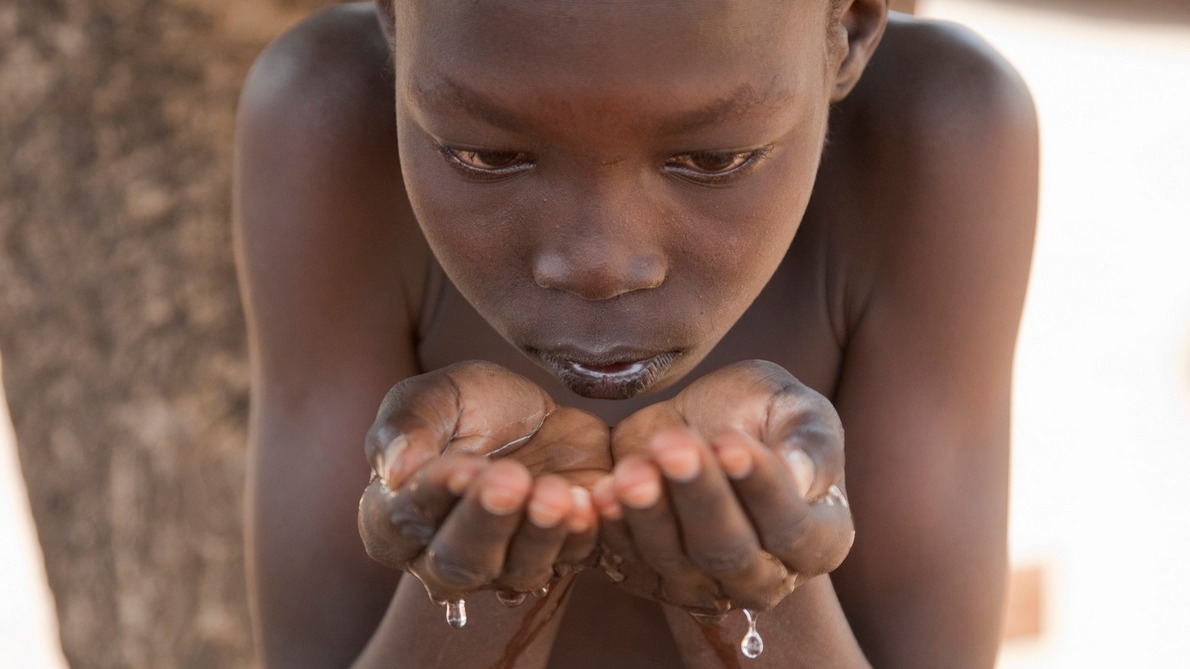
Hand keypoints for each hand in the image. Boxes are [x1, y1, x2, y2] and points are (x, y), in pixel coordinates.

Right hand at [358, 361, 611, 601]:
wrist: (542, 414)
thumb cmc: (471, 407)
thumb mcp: (436, 396)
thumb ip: (407, 425)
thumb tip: (394, 470)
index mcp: (395, 518)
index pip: (400, 523)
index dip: (429, 498)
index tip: (460, 465)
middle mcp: (444, 557)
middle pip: (457, 564)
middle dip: (485, 522)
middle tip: (510, 479)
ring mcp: (505, 566)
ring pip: (518, 571)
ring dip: (538, 533)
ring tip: (554, 491)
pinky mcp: (562, 556)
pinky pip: (572, 558)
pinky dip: (579, 533)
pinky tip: (586, 500)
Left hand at [592, 360, 853, 616]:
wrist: (697, 422)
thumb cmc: (762, 415)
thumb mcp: (796, 409)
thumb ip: (809, 442)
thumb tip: (803, 478)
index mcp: (819, 539)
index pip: (790, 526)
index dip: (761, 487)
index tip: (730, 442)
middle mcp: (765, 576)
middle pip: (728, 552)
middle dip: (698, 497)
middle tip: (673, 448)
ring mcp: (705, 586)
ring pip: (674, 562)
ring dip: (650, 514)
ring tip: (631, 470)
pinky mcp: (650, 578)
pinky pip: (627, 561)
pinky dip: (612, 528)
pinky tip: (600, 493)